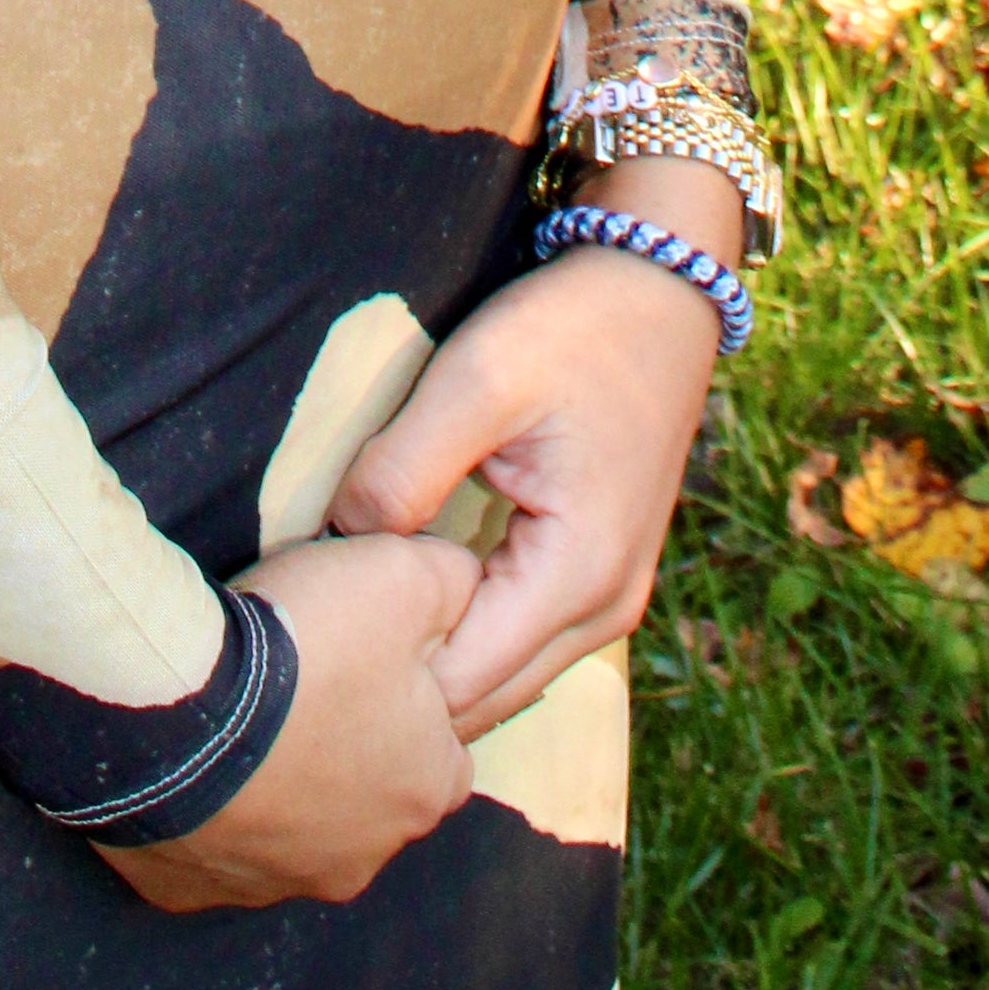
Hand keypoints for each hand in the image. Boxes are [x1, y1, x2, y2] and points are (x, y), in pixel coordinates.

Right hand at [94, 525, 480, 911]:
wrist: (170, 709)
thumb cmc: (305, 649)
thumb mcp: (404, 578)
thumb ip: (453, 585)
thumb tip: (465, 589)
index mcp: (426, 791)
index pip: (443, 747)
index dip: (410, 696)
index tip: (366, 655)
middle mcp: (363, 858)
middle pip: (369, 795)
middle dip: (343, 749)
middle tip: (298, 683)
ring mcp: (276, 883)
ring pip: (292, 829)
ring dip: (277, 784)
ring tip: (238, 717)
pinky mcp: (195, 889)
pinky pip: (214, 847)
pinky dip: (208, 808)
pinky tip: (187, 758)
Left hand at [325, 189, 722, 737]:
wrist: (661, 291)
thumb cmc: (574, 329)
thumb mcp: (476, 380)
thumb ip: (402, 469)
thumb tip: (340, 540)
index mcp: (577, 577)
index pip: (461, 682)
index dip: (387, 663)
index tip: (328, 620)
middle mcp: (605, 612)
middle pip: (483, 698)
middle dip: (406, 678)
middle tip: (332, 625)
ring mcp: (610, 602)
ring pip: (503, 676)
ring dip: (436, 657)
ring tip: (365, 608)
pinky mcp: (600, 578)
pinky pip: (522, 639)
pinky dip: (469, 631)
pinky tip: (415, 590)